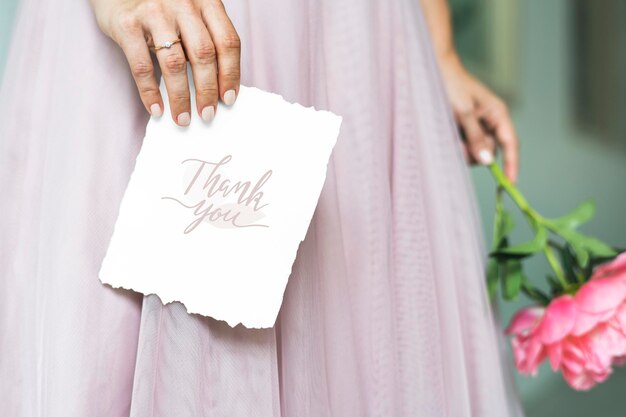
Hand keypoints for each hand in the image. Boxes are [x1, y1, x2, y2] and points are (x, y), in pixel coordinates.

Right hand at [90, 0, 240, 125]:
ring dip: (181, 97)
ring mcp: (154, 12)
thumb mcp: (190, 12)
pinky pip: (142, 66)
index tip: (228, 99)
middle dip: (207, 90)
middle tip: (207, 114)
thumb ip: (205, 37)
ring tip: (182, 118)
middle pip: (204, 54)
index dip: (231, 73)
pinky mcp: (127, 24)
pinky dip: (150, 92)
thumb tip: (217, 87)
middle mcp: (183, 4)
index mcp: (206, 2)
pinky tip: (156, 109)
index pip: (227, 41)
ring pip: (175, 63)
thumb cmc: (161, 6)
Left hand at [438, 52, 518, 183]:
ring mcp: (476, 126)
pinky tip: (446, 133)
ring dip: (461, 149)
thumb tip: (486, 161)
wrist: (433, 70)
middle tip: (457, 144)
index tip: (509, 184)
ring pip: (474, 151)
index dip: (512, 164)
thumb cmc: (450, 85)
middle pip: (489, 152)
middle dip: (474, 154)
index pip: (511, 144)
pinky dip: (454, 145)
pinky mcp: (463, 128)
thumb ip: (475, 137)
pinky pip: (462, 145)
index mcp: (498, 114)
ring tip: (448, 134)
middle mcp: (490, 121)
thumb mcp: (463, 113)